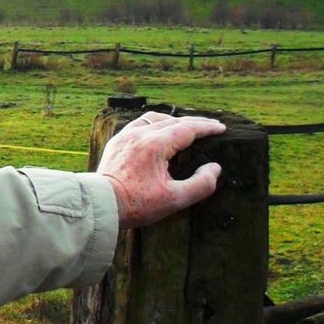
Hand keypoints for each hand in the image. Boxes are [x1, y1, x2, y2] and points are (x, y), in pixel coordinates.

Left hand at [98, 111, 224, 227]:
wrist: (100, 205)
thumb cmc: (136, 204)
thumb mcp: (174, 200)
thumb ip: (201, 184)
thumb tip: (214, 168)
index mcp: (155, 145)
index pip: (188, 129)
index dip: (207, 128)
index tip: (222, 129)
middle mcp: (140, 134)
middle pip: (174, 121)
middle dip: (195, 123)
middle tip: (212, 127)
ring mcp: (126, 136)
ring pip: (155, 118)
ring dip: (174, 120)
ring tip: (187, 126)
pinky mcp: (117, 142)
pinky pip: (139, 124)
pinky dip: (155, 123)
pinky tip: (159, 130)